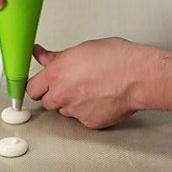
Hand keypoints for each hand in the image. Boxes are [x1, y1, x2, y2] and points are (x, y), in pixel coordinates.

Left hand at [25, 38, 171, 128]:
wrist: (139, 77)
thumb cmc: (118, 59)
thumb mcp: (83, 49)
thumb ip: (58, 57)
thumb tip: (42, 55)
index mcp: (57, 73)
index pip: (32, 88)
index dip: (38, 86)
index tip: (41, 85)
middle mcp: (62, 94)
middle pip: (46, 102)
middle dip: (55, 96)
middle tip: (70, 86)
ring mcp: (75, 111)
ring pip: (64, 112)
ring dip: (71, 104)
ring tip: (91, 90)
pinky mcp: (89, 122)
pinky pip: (82, 119)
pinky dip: (88, 112)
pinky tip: (100, 99)